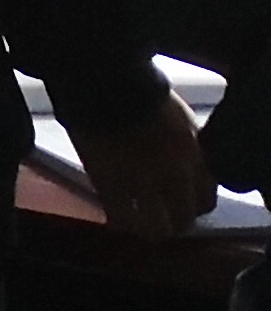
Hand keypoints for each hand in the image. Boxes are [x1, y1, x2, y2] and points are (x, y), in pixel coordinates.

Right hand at [79, 88, 216, 240]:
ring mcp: (141, 179)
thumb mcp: (180, 118)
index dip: (196, 206)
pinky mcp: (109, 181)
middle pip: (184, 217)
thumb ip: (189, 147)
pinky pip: (120, 215)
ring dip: (151, 229)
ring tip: (142, 226)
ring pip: (155, 226)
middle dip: (176, 222)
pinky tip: (117, 218)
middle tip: (166, 220)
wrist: (104, 81)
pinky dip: (121, 220)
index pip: (206, 199)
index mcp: (194, 154)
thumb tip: (190, 168)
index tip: (186, 204)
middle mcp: (174, 172)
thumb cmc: (141, 92)